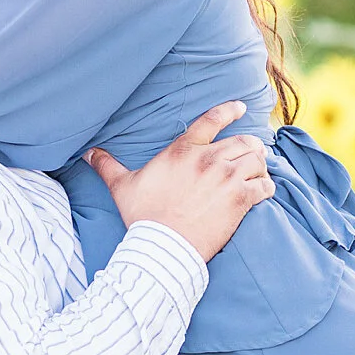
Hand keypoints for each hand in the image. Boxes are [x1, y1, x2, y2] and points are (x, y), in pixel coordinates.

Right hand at [84, 101, 274, 262]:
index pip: (211, 120)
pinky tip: (263, 192)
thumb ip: (108, 166)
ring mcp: (226, 178)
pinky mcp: (240, 199)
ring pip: (257, 160)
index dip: (229, 110)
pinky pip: (264, 186)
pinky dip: (266, 187)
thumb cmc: (143, 216)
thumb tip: (88, 153)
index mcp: (183, 150)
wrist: (163, 247)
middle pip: (243, 140)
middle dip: (249, 146)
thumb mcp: (122, 187)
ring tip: (258, 173)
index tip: (240, 107)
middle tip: (250, 154)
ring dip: (260, 166)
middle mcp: (208, 159)